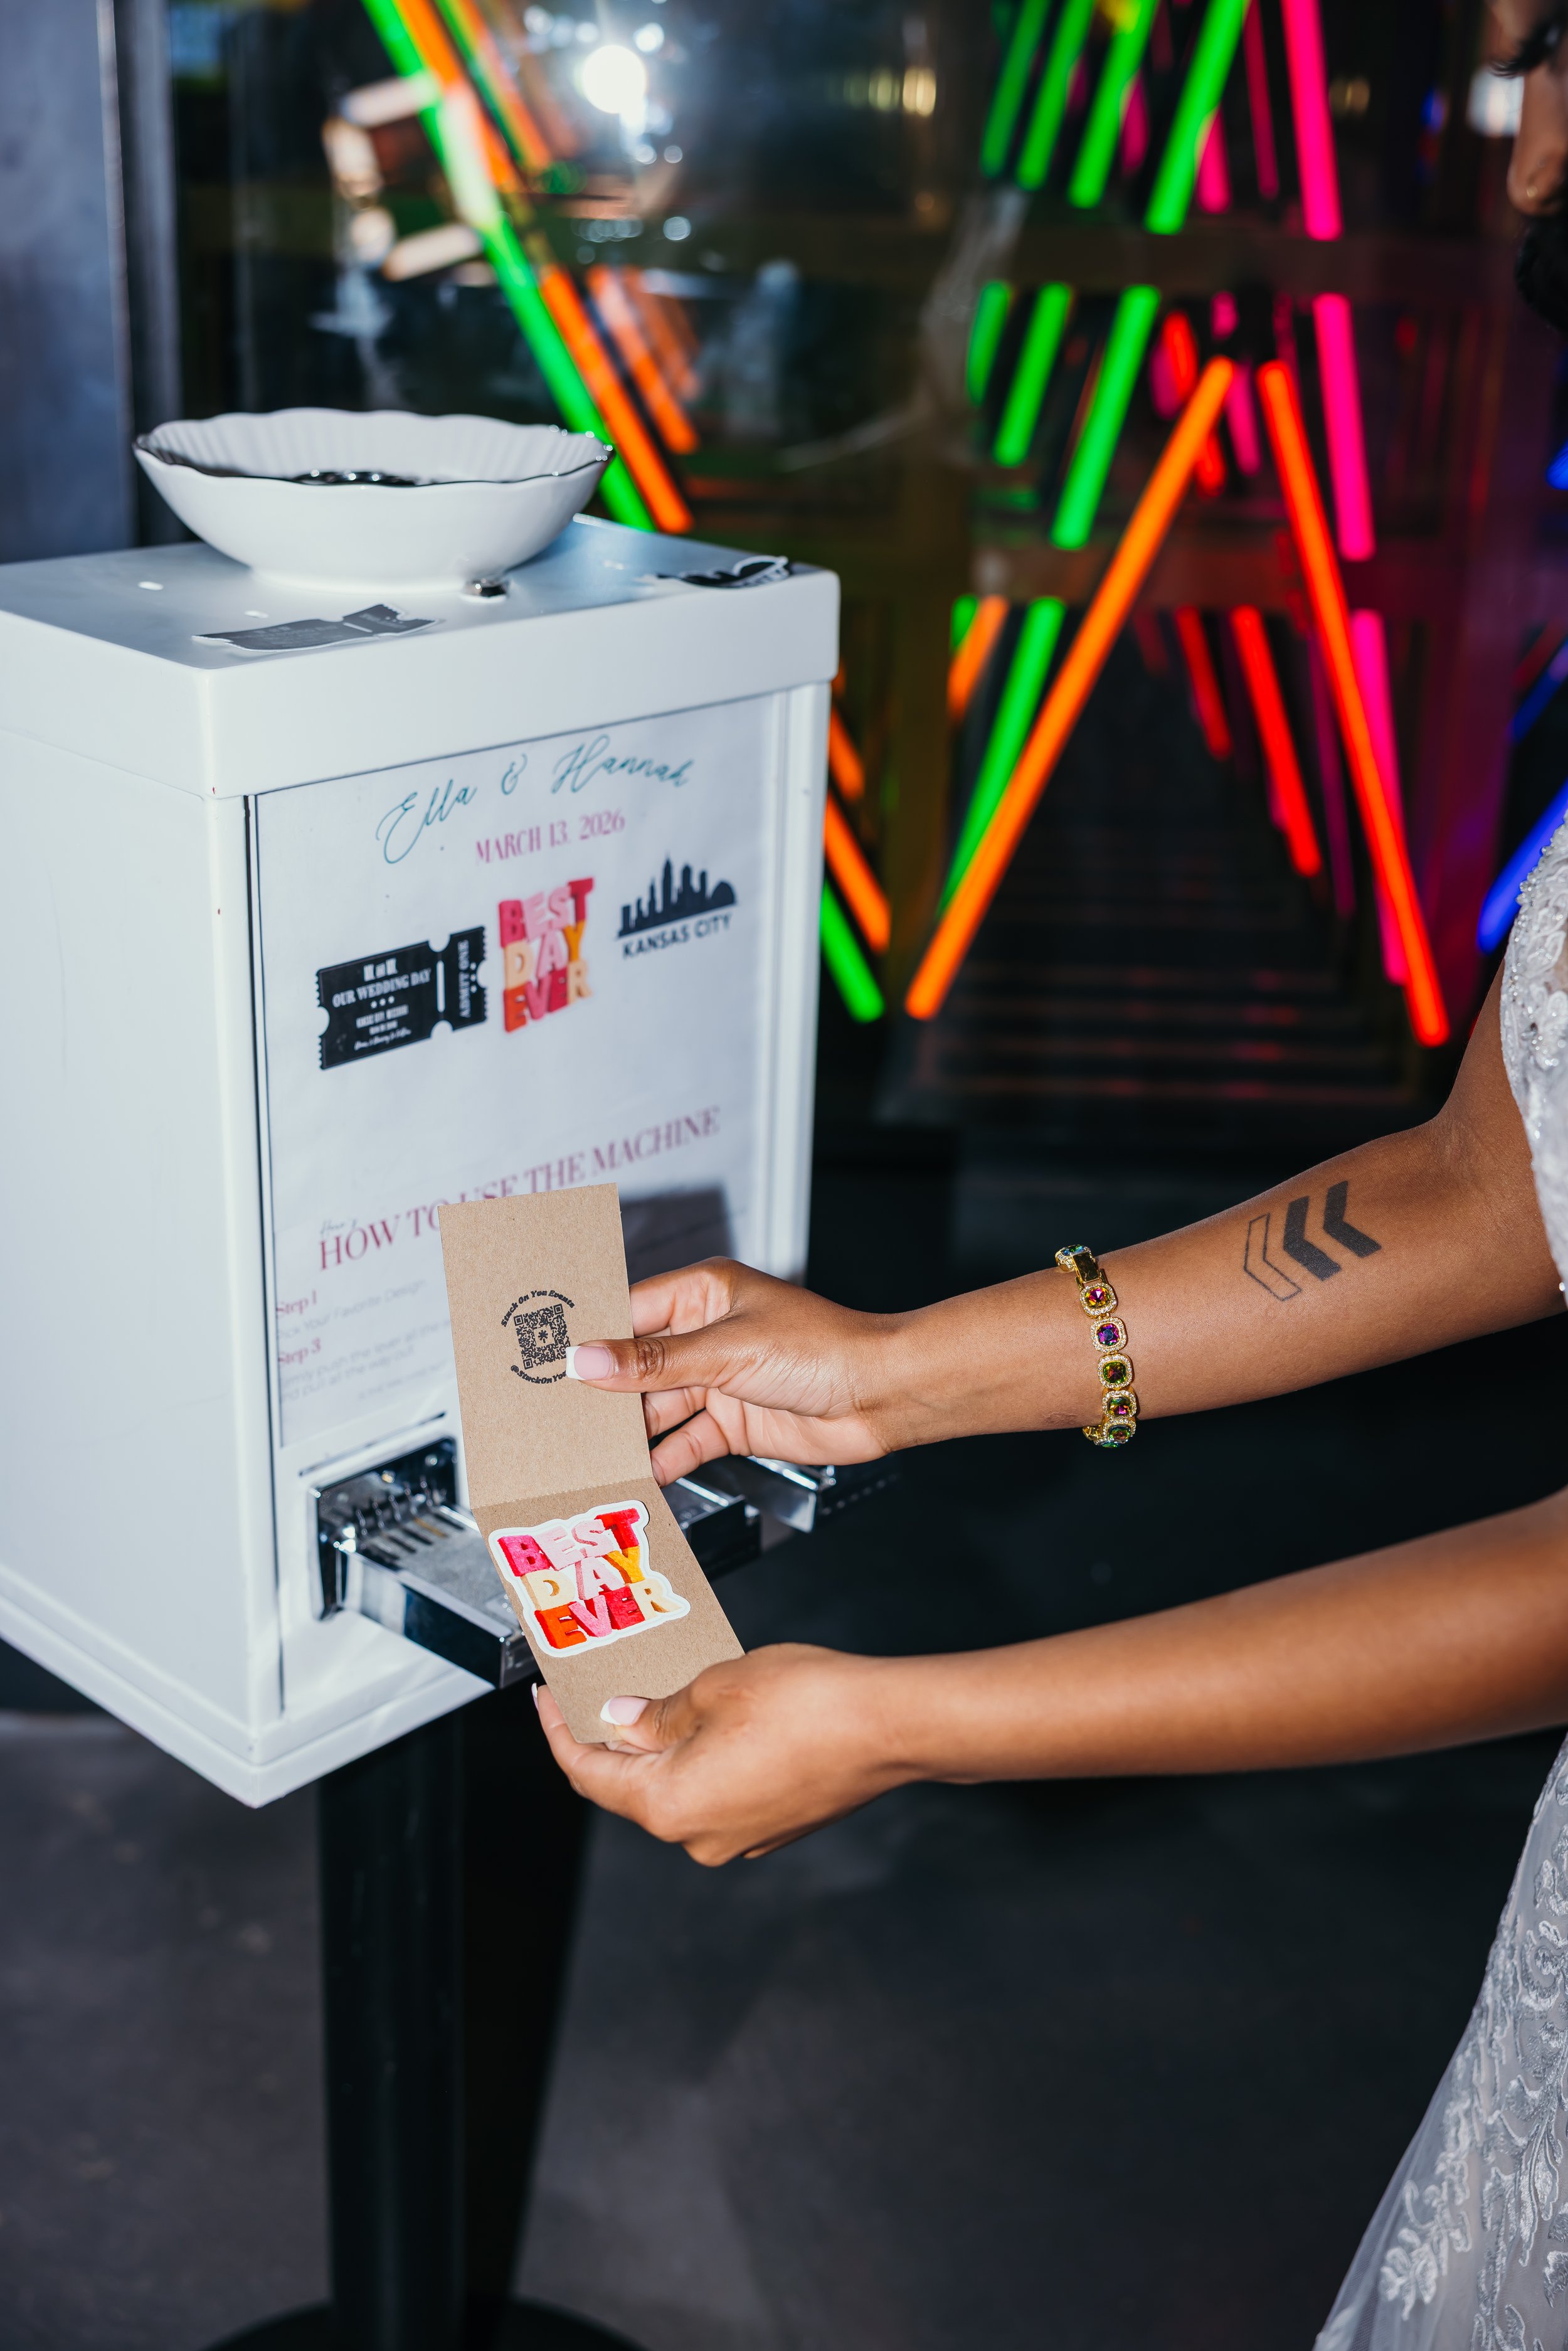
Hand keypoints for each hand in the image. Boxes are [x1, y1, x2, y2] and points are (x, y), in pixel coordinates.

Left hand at [533, 1646, 909, 1864]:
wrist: (891, 1726)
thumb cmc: (813, 1705)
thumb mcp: (715, 1686)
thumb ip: (659, 1711)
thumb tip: (626, 1719)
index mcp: (672, 1806)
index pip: (590, 1775)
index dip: (561, 1733)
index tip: (549, 1701)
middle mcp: (701, 1836)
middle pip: (632, 1786)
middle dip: (615, 1734)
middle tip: (607, 1684)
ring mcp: (739, 1835)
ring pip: (678, 1786)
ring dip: (663, 1743)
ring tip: (664, 1688)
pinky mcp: (772, 1824)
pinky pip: (717, 1790)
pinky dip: (702, 1756)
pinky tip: (713, 1713)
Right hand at [566, 1257, 903, 1483]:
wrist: (881, 1396)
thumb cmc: (822, 1348)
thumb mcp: (727, 1350)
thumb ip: (654, 1363)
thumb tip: (587, 1359)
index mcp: (703, 1294)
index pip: (628, 1312)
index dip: (588, 1336)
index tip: (544, 1357)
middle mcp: (705, 1335)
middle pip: (635, 1365)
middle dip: (600, 1391)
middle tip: (551, 1414)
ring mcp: (718, 1381)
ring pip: (655, 1408)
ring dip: (625, 1432)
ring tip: (582, 1452)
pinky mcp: (732, 1422)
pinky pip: (684, 1442)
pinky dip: (661, 1460)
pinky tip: (635, 1476)